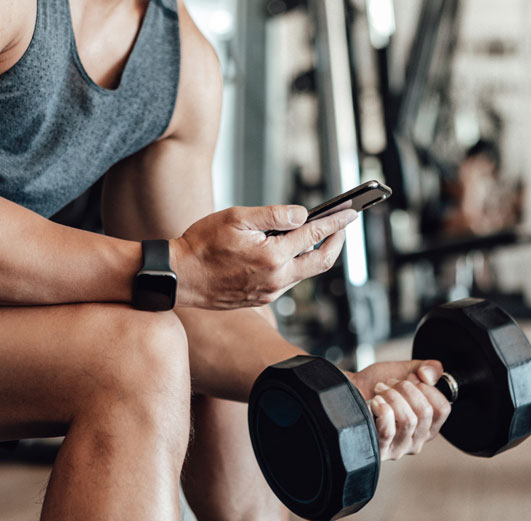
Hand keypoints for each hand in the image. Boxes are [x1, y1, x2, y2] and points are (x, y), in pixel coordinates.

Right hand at [170, 205, 357, 309]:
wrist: (179, 277)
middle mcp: (276, 278)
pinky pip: (288, 280)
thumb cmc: (201, 245)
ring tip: (317, 234)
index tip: (352, 212)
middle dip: (336, 242)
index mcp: (272, 256)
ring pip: (304, 272)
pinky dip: (296, 264)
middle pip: (321, 261)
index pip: (315, 234)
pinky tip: (290, 251)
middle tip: (343, 225)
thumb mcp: (236, 218)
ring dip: (315, 253)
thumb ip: (273, 215)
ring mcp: (270, 291)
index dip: (337, 222)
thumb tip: (302, 214)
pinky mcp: (261, 298)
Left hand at [348, 360, 450, 460]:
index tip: (412, 379)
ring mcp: (398, 448)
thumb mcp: (407, 371)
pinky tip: (373, 402)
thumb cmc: (375, 385)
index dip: (427, 388)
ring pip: (408, 420)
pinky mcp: (379, 450)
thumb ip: (428, 368)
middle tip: (390, 383)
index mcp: (428, 425)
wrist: (348, 390)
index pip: (443, 409)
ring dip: (392, 397)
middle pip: (425, 413)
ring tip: (380, 391)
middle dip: (406, 389)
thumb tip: (430, 375)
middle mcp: (416, 440)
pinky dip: (381, 409)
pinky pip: (388, 430)